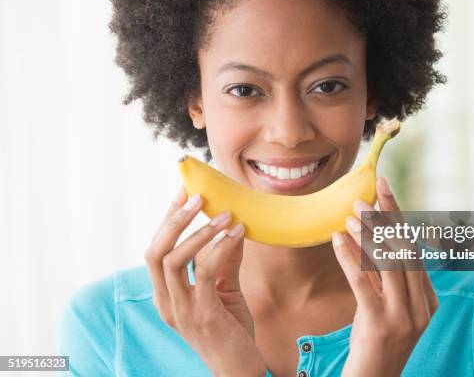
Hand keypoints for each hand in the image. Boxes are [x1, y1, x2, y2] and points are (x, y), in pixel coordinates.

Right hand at [145, 186, 266, 376]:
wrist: (240, 369)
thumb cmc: (231, 332)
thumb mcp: (226, 290)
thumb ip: (225, 261)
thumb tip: (232, 227)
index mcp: (166, 295)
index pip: (156, 250)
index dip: (167, 220)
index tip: (182, 192)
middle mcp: (167, 302)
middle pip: (155, 251)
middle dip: (174, 220)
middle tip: (197, 196)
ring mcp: (182, 310)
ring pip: (174, 260)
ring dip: (200, 231)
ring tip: (224, 214)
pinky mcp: (203, 315)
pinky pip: (205, 272)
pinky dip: (219, 247)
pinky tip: (236, 233)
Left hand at [332, 177, 437, 376]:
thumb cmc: (377, 341)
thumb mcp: (389, 306)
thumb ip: (387, 277)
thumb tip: (372, 236)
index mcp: (428, 299)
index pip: (414, 249)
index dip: (398, 218)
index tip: (385, 191)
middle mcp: (421, 306)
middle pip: (405, 250)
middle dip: (387, 218)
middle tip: (368, 194)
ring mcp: (404, 316)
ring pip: (389, 263)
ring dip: (368, 234)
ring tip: (351, 214)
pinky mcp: (380, 324)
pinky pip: (364, 283)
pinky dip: (350, 257)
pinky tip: (338, 239)